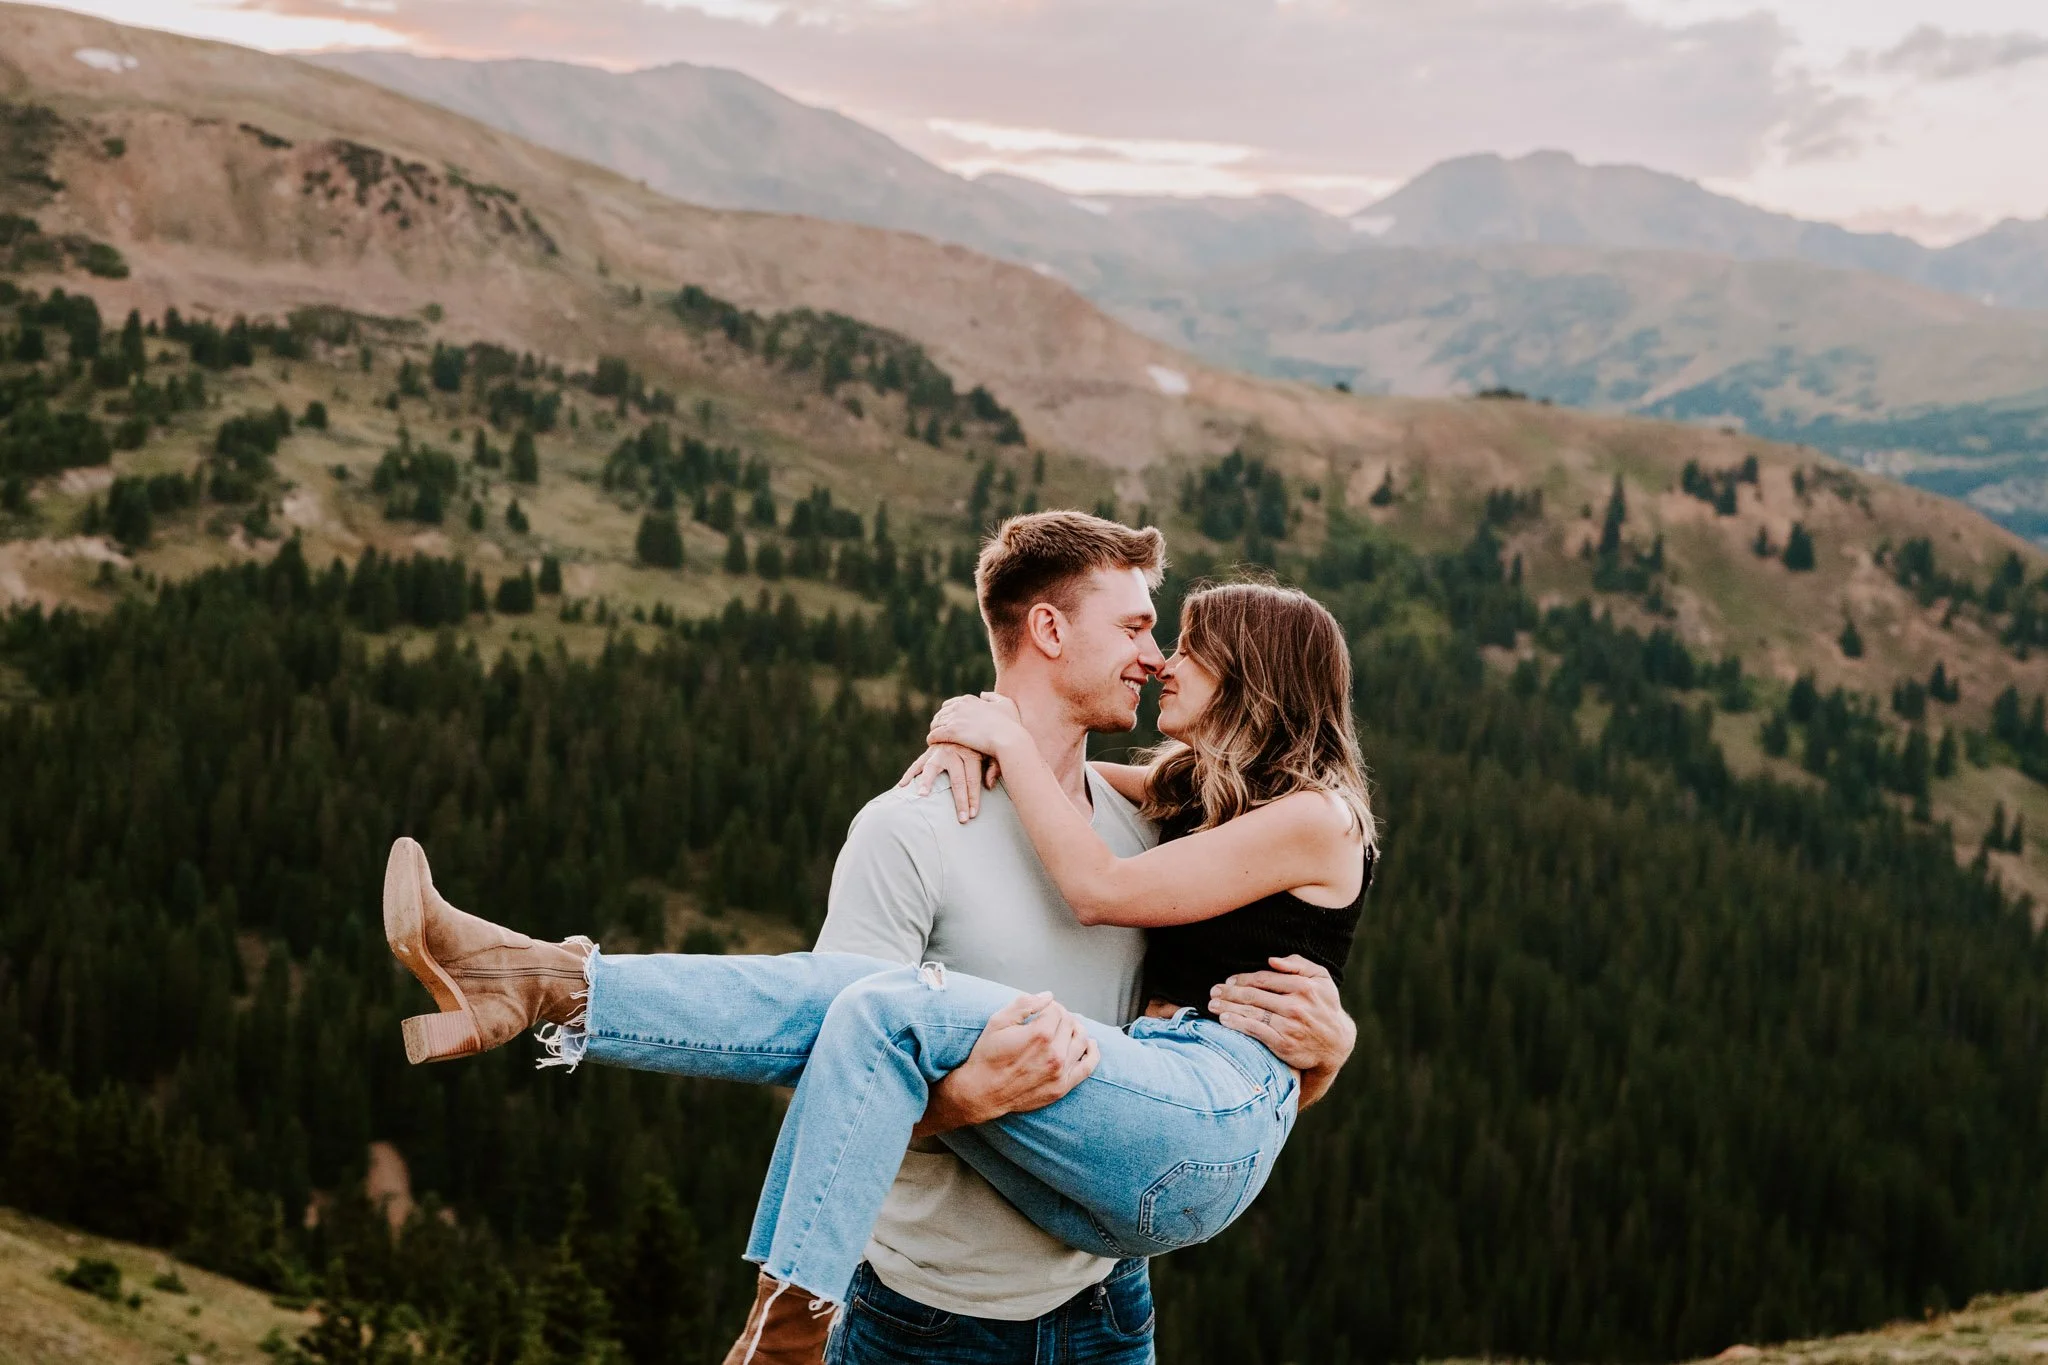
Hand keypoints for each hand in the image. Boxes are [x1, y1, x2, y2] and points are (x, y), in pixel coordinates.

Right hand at [897, 743, 1001, 823]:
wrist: (966, 722)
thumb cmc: (980, 744)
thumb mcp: (991, 753)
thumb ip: (994, 768)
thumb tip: (989, 786)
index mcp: (971, 752)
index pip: (972, 779)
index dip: (973, 798)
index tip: (972, 815)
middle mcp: (955, 751)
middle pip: (958, 779)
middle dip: (960, 801)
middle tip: (961, 819)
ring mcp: (939, 750)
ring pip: (933, 768)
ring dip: (927, 781)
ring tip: (922, 795)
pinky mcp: (928, 751)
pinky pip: (917, 763)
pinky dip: (909, 774)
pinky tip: (902, 786)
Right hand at [914, 991, 1097, 1137]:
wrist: (982, 1092)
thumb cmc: (987, 1055)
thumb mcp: (998, 1022)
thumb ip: (1024, 1003)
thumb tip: (1049, 996)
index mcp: (1040, 1034)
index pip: (1056, 1009)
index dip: (1049, 1006)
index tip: (1041, 1009)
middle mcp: (1054, 1053)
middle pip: (1070, 1022)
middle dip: (1061, 1015)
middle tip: (1050, 1018)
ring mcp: (1061, 1071)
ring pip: (1082, 1040)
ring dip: (1076, 1029)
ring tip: (1067, 1027)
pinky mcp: (1063, 1086)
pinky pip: (1088, 1066)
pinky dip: (1092, 1052)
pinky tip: (1090, 1044)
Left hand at [927, 692, 1027, 760]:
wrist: (1009, 739)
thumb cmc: (1010, 725)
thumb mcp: (1006, 704)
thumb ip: (993, 697)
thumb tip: (982, 694)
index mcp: (970, 699)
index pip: (950, 704)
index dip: (949, 715)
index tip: (950, 724)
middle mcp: (960, 706)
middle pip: (940, 714)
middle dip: (939, 723)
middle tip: (940, 734)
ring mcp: (954, 718)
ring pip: (935, 724)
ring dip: (935, 731)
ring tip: (936, 741)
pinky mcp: (951, 732)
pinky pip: (933, 735)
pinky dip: (932, 740)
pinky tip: (933, 745)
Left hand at [1209, 955, 1355, 1107]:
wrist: (1336, 1044)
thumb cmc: (1325, 1006)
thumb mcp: (1321, 979)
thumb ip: (1298, 964)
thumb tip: (1272, 960)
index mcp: (1304, 986)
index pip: (1264, 979)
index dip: (1243, 979)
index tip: (1230, 980)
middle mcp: (1296, 1005)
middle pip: (1254, 995)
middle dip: (1230, 992)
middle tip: (1214, 991)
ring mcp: (1289, 1025)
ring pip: (1251, 1012)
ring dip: (1228, 1007)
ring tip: (1212, 1004)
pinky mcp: (1283, 1043)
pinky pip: (1255, 1031)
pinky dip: (1237, 1024)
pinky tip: (1224, 1020)